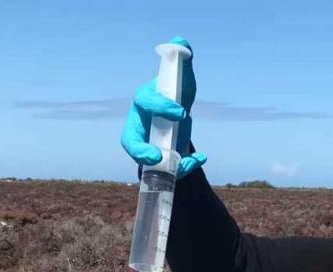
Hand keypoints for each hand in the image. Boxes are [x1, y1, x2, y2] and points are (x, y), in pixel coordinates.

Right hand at [120, 35, 207, 178]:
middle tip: (157, 156)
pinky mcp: (159, 159)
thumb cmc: (175, 93)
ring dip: (165, 166)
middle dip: (142, 151)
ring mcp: (147, 144)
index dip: (161, 107)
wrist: (177, 113)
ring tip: (184, 164)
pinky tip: (200, 158)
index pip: (146, 102)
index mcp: (144, 100)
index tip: (182, 112)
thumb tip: (178, 43)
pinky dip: (184, 166)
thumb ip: (181, 58)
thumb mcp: (180, 76)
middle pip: (132, 142)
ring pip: (148, 161)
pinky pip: (167, 167)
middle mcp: (140, 125)